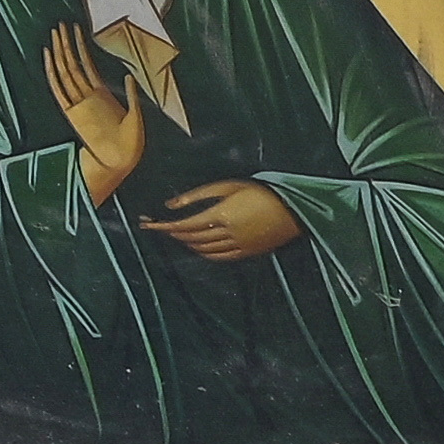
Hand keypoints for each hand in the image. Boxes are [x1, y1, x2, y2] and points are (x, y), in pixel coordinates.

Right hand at [41, 22, 150, 205]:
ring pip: (64, 72)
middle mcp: (87, 95)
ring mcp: (78, 102)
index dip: (80, 46)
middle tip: (59, 25)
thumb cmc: (132, 142)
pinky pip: (58, 89)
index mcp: (102, 93)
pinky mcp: (71, 112)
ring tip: (54, 34)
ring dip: (59, 53)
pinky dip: (52, 73)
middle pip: (72, 64)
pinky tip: (49, 58)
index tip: (74, 29)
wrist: (121, 160)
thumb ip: (131, 96)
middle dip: (66, 44)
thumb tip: (129, 76)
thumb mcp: (137, 115)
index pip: (87, 64)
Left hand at [142, 179, 305, 263]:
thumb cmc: (260, 192)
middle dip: (171, 233)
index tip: (148, 224)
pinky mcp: (248, 252)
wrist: (294, 210)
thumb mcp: (228, 186)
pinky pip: (220, 257)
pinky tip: (196, 248)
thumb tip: (170, 204)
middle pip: (191, 237)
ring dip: (186, 243)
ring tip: (174, 235)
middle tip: (156, 227)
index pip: (184, 225)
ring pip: (204, 249)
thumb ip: (197, 195)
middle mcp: (227, 233)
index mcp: (221, 215)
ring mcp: (238, 245)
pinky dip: (204, 254)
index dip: (164, 226)